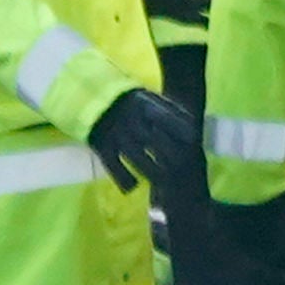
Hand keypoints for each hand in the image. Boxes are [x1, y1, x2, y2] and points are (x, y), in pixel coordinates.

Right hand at [87, 87, 201, 192]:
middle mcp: (132, 121)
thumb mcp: (147, 97)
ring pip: (137, 158)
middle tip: (181, 167)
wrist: (91, 100)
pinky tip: (133, 186)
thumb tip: (191, 121)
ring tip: (163, 182)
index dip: (181, 131)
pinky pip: (114, 166)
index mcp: (143, 106)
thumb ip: (168, 108)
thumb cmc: (127, 101)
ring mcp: (117, 135)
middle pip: (155, 141)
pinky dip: (124, 179)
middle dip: (171, 155)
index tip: (192, 141)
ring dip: (152, 172)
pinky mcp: (102, 146)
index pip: (166, 119)